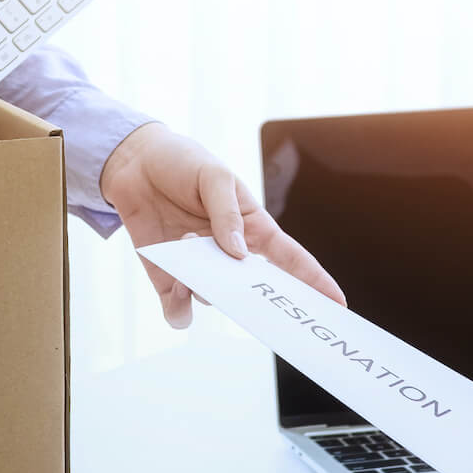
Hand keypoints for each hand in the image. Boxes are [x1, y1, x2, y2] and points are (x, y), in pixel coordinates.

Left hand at [99, 122, 344, 326]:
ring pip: (213, 297)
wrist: (135, 163)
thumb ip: (227, 214)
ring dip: (206, 285)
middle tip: (261, 306)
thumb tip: (238, 253)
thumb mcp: (212, 176)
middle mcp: (228, 253)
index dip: (315, 280)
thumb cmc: (183, 162)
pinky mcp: (167, 276)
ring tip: (187, 247)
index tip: (337, 303)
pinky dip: (178, 310)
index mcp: (252, 227)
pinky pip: (177, 306)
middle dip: (260, 301)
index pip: (290, 258)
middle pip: (253, 288)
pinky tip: (176, 302)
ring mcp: (199, 266)